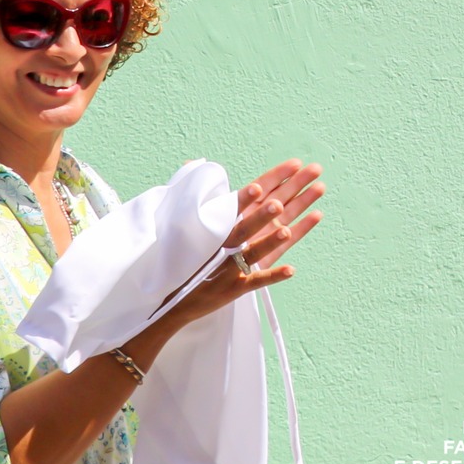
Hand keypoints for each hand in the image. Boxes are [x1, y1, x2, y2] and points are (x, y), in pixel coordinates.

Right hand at [150, 162, 326, 340]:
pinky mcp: (235, 289)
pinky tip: (291, 269)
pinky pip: (256, 282)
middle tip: (277, 203)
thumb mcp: (188, 224)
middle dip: (262, 214)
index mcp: (215, 227)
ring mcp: (230, 268)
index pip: (232, 206)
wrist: (171, 300)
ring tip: (285, 231)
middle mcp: (223, 246)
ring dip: (270, 242)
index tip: (258, 186)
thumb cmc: (185, 256)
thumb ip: (199, 194)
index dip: (246, 195)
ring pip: (253, 252)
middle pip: (246, 226)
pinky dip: (273, 276)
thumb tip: (191, 163)